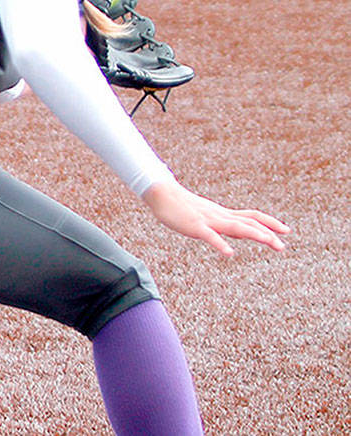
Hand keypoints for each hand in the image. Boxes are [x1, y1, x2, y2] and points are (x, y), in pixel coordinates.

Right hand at [141, 179, 289, 256]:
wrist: (160, 193)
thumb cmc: (179, 205)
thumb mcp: (203, 214)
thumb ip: (219, 222)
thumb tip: (233, 231)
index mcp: (222, 214)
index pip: (251, 216)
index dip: (270, 222)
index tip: (286, 230)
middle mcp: (219, 216)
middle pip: (248, 222)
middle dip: (267, 233)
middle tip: (283, 245)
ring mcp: (208, 221)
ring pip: (236, 227)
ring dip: (255, 234)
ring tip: (270, 242)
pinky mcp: (195, 226)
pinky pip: (210, 236)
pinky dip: (220, 244)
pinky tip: (229, 253)